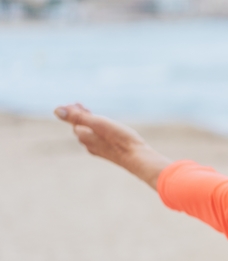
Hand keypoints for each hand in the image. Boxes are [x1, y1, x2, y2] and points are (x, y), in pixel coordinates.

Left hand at [55, 103, 172, 188]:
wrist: (137, 158)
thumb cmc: (119, 139)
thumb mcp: (98, 123)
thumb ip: (78, 117)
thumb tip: (56, 110)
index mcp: (84, 136)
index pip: (74, 121)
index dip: (73, 111)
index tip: (76, 102)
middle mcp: (88, 144)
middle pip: (80, 128)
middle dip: (80, 117)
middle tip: (80, 105)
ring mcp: (99, 149)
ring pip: (89, 134)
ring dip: (89, 123)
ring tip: (92, 115)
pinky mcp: (109, 151)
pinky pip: (98, 139)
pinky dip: (97, 131)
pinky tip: (105, 130)